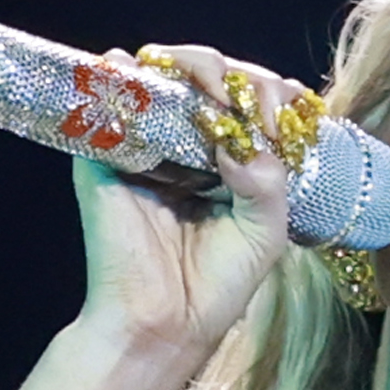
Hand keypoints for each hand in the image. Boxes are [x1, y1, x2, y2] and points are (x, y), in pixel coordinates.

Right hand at [62, 43, 317, 389]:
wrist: (162, 324)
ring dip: (195, 65)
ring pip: (166, 68)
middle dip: (237, 77)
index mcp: (230, 158)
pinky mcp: (106, 147)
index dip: (271, 95)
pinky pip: (111, 88)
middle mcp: (188, 141)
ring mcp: (146, 139)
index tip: (283, 121)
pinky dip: (132, 72)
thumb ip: (270, 180)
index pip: (252, 99)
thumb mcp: (266, 233)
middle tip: (249, 106)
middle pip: (212, 73)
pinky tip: (165, 88)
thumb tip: (242, 135)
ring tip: (215, 94)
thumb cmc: (215, 286)